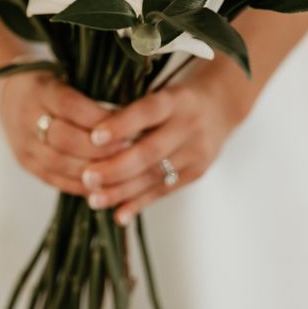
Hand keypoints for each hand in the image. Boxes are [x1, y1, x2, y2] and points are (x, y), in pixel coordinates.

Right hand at [0, 72, 125, 195]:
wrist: (7, 92)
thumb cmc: (49, 81)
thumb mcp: (65, 74)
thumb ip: (91, 92)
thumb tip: (131, 112)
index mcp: (41, 90)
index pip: (71, 107)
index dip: (101, 121)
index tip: (129, 126)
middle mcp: (27, 117)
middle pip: (66, 140)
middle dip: (101, 149)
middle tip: (131, 152)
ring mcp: (23, 144)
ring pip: (60, 164)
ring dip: (94, 171)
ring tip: (121, 171)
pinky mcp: (25, 163)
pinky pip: (55, 180)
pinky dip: (81, 186)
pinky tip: (104, 186)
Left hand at [80, 64, 253, 225]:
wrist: (219, 107)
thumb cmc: (174, 99)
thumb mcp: (159, 93)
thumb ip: (131, 112)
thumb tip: (88, 134)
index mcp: (176, 99)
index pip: (147, 112)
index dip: (120, 125)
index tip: (93, 137)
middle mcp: (189, 125)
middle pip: (150, 151)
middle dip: (116, 167)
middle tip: (87, 177)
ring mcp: (196, 152)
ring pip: (155, 175)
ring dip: (122, 191)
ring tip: (94, 199)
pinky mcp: (197, 172)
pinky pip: (164, 190)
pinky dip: (139, 203)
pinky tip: (119, 215)